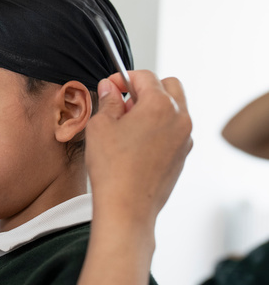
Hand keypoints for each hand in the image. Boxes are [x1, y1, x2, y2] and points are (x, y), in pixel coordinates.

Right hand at [85, 70, 192, 227]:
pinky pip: (174, 130)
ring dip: (153, 108)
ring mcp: (185, 138)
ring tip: (127, 125)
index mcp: (160, 105)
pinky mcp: (183, 155)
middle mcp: (180, 118)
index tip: (110, 86)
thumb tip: (110, 89)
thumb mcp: (100, 126)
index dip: (123, 78)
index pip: (145, 77)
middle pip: (169, 86)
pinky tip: (135, 143)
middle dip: (145, 89)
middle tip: (123, 103)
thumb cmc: (113, 169)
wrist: (127, 207)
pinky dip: (159, 127)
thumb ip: (107, 101)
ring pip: (174, 109)